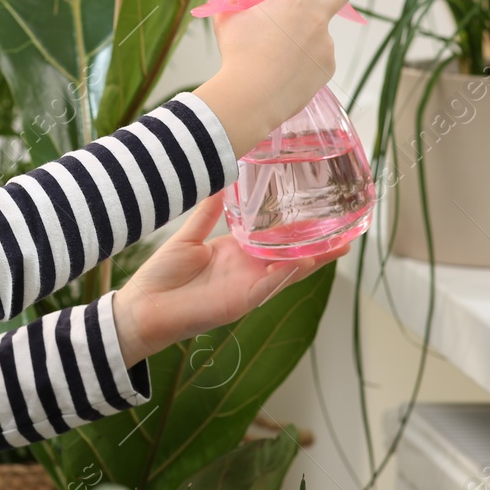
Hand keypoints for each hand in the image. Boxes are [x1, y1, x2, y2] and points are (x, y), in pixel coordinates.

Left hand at [112, 190, 350, 368]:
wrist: (142, 308)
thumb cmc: (161, 277)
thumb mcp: (188, 237)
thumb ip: (207, 213)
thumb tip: (219, 181)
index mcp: (235, 253)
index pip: (275, 240)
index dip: (299, 230)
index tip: (322, 214)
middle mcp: (246, 271)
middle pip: (292, 257)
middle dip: (320, 247)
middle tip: (348, 232)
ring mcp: (246, 287)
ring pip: (288, 272)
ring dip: (313, 260)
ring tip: (339, 245)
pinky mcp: (239, 302)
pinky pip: (268, 286)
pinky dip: (285, 273)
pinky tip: (303, 261)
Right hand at [202, 0, 353, 150]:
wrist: (250, 98)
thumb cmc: (238, 55)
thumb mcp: (229, 18)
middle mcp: (318, 18)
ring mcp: (326, 44)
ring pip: (323, 28)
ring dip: (309, 30)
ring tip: (281, 48)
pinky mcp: (327, 67)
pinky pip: (320, 55)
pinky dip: (307, 56)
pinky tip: (286, 67)